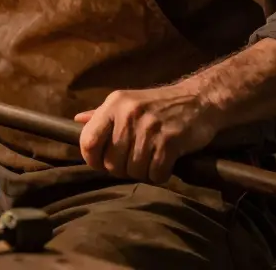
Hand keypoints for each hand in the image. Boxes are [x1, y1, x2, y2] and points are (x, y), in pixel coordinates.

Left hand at [74, 85, 220, 183]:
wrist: (198, 99)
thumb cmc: (158, 105)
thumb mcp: (127, 103)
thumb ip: (102, 114)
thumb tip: (77, 121)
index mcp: (114, 105)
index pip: (88, 140)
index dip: (91, 159)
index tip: (100, 164)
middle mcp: (129, 115)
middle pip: (111, 162)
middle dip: (120, 170)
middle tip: (132, 164)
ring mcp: (150, 128)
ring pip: (133, 170)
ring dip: (141, 173)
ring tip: (148, 163)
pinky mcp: (170, 141)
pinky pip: (156, 173)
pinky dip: (159, 175)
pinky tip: (163, 166)